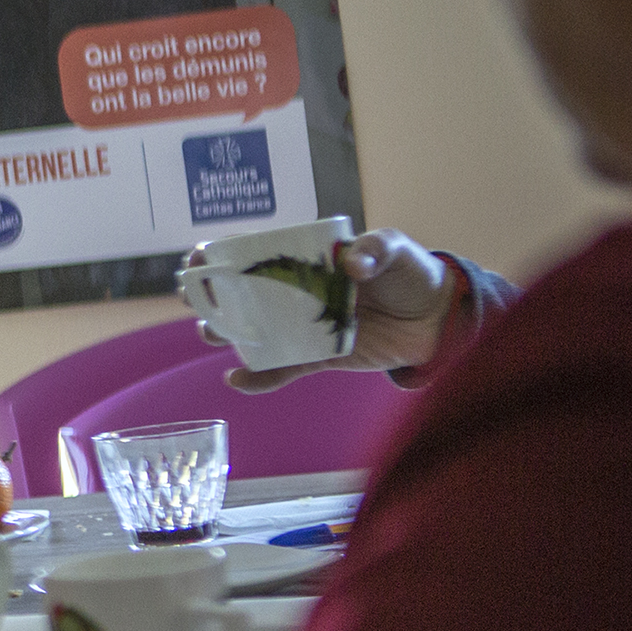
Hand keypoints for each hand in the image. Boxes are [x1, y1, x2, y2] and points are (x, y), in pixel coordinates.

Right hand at [194, 228, 460, 389]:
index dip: (223, 254)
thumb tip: (351, 265)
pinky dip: (261, 378)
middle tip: (193, 298)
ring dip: (228, 332)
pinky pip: (284, 369)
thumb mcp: (396, 251)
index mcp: (307, 259)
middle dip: (211, 295)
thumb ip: (374, 250)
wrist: (438, 319)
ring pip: (255, 330)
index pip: (256, 252)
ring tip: (211, 333)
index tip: (198, 257)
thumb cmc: (413, 273)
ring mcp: (305, 326)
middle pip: (243, 293)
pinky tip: (238, 380)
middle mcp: (298, 292)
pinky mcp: (319, 356)